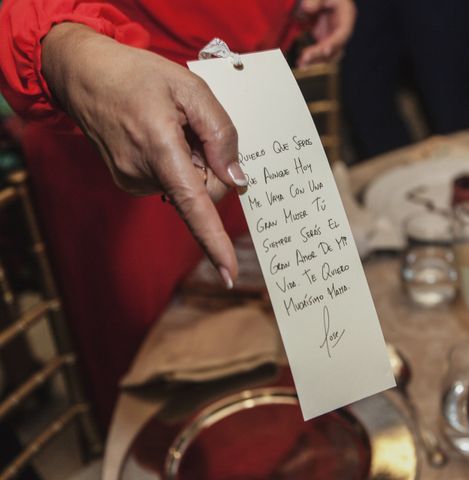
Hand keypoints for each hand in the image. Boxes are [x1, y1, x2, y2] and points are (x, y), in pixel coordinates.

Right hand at [41, 23, 246, 287]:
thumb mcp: (191, 88)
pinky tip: (159, 137)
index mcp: (160, 147)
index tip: (229, 274)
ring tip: (169, 128)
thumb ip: (221, 132)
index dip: (215, 241)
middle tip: (194, 129)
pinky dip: (177, 164)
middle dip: (213, 166)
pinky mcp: (129, 183)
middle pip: (205, 192)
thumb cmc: (139, 76)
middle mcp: (142, 173)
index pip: (194, 204)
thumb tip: (236, 178)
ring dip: (192, 162)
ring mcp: (132, 181)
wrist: (85, 75)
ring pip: (189, 187)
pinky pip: (172, 182)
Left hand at [297, 0, 356, 66]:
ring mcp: (334, 37)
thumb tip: (306, 8)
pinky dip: (311, 57)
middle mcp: (343, 29)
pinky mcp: (325, 40)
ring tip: (302, 65)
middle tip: (305, 59)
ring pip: (328, 54)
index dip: (335, 43)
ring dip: (316, 61)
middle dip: (320, 54)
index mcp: (347, 15)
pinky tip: (301, 62)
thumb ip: (315, 0)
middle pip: (335, 47)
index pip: (343, 33)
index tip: (325, 51)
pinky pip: (320, 52)